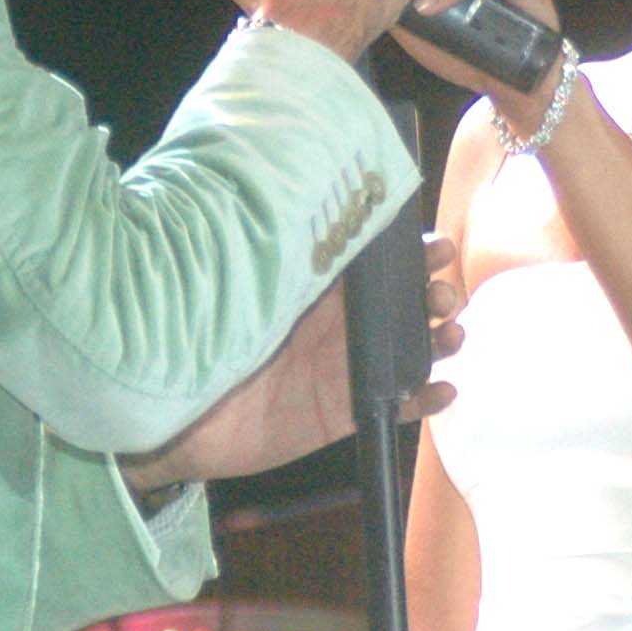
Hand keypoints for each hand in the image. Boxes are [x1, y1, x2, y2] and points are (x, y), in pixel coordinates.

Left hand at [125, 235, 465, 488]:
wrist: (179, 418)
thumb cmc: (199, 343)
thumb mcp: (236, 291)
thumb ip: (272, 263)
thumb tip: (296, 213)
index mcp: (315, 286)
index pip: (374, 261)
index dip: (411, 252)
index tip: (434, 246)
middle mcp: (338, 323)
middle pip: (405, 302)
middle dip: (434, 293)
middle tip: (442, 296)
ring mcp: (347, 367)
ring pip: (411, 349)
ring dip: (441, 340)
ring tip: (453, 336)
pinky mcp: (348, 411)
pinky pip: (398, 403)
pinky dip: (426, 398)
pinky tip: (444, 391)